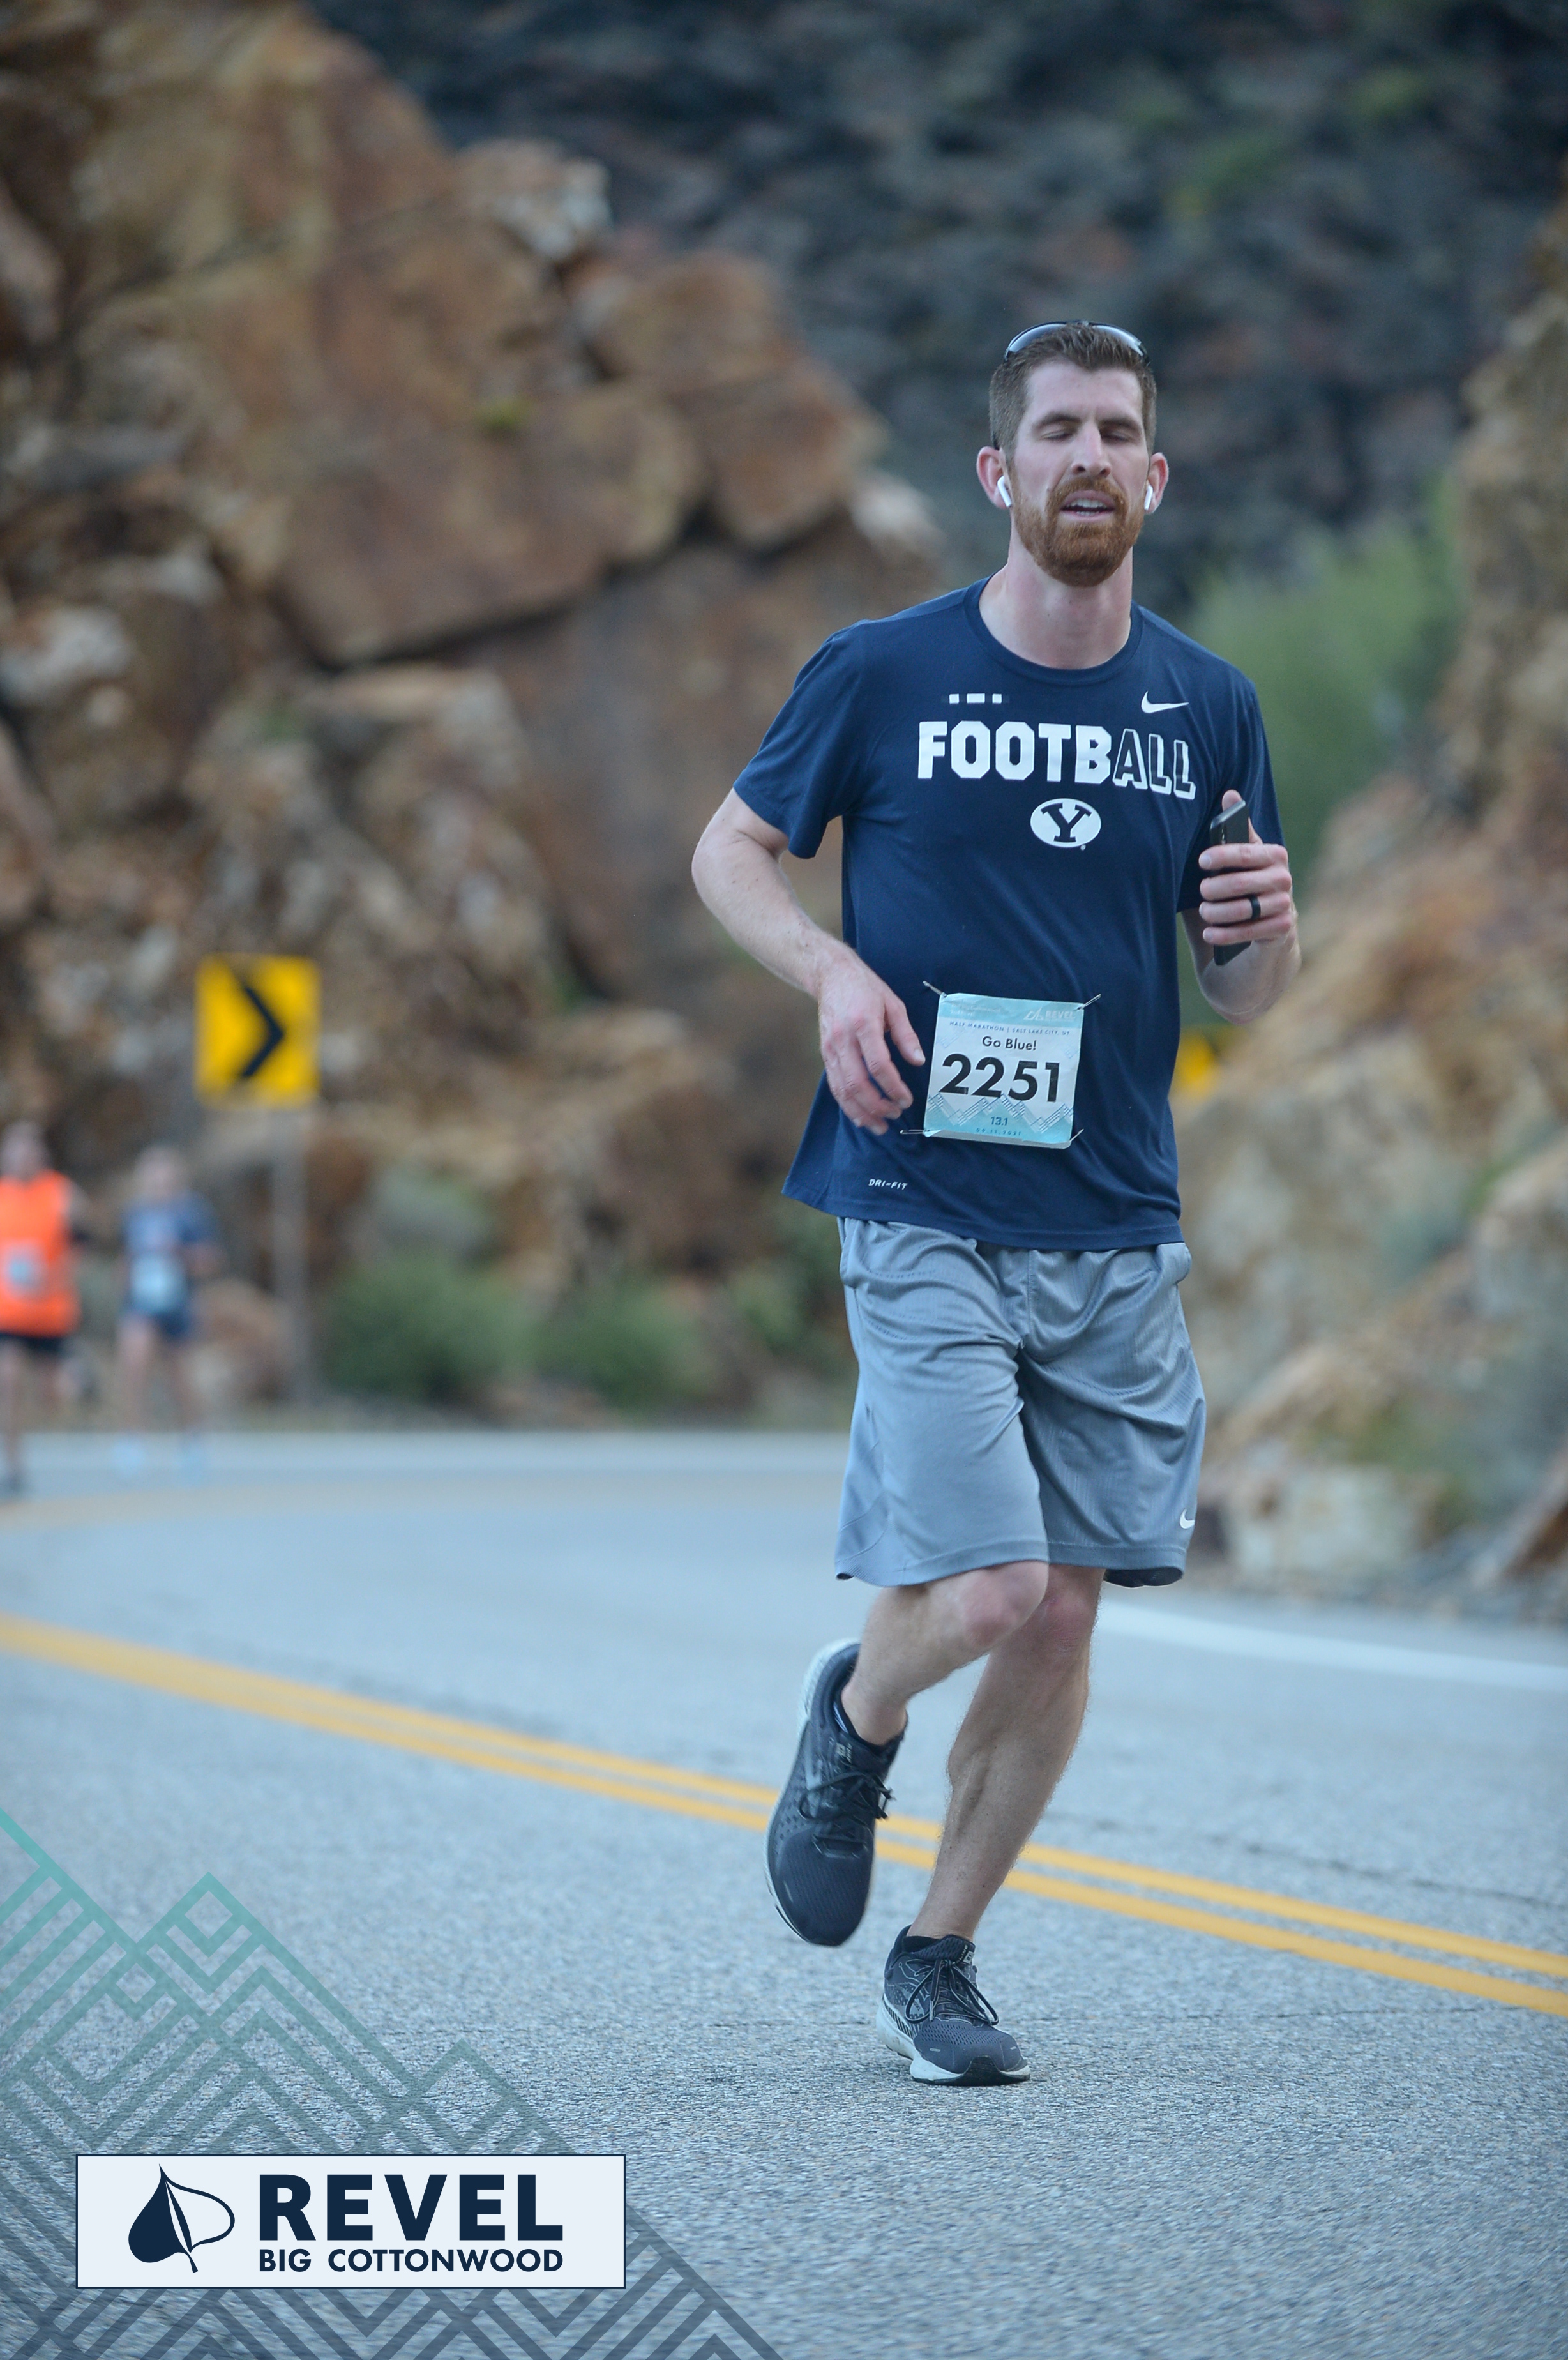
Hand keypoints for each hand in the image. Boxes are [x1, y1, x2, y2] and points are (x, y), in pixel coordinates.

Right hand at [817, 950, 923, 1133]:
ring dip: (861, 1111)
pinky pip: (835, 1085)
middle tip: (896, 1114)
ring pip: (842, 1089)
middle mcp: (843, 1039)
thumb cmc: (865, 988)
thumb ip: (906, 1034)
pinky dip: (847, 1105)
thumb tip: (918, 1061)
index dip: (893, 1086)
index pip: (878, 1064)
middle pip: (857, 1083)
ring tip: (880, 1126)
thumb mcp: (893, 1004)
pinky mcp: (825, 1054)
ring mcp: (830, 1048)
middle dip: (877, 1105)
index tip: (907, 1099)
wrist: (831, 976)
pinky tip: (861, 1116)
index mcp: (863, 1023)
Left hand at [1197, 791, 1295, 952]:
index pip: (1246, 852)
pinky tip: (1209, 933)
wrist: (1267, 925)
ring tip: (1204, 912)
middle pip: (1241, 883)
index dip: (1222, 855)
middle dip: (1215, 888)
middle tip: (1201, 891)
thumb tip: (1229, 794)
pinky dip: (1226, 933)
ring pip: (1244, 908)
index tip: (1202, 860)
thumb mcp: (1240, 859)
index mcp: (1274, 855)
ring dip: (1217, 912)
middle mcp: (1283, 878)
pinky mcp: (1282, 929)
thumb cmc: (1245, 885)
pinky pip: (1250, 932)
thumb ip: (1234, 832)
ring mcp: (1284, 905)